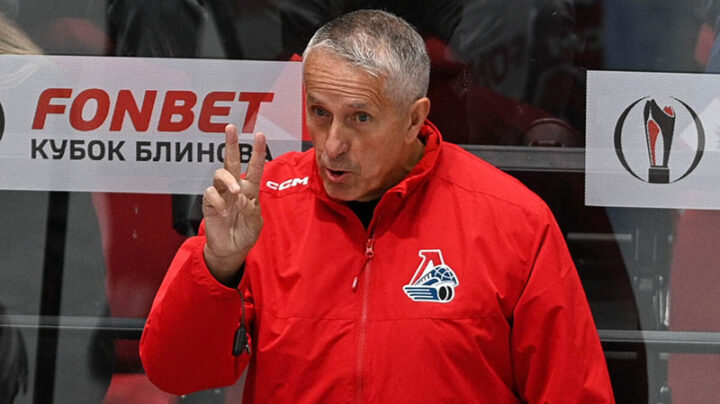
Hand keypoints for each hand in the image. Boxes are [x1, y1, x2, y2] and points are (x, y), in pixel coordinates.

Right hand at [202, 124, 265, 284]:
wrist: (230, 251)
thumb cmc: (245, 235)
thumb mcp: (255, 226)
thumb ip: (252, 212)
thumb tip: (243, 198)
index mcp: (250, 190)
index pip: (254, 167)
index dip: (257, 151)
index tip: (260, 134)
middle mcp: (235, 187)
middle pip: (231, 160)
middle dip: (231, 143)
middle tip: (231, 127)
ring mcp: (221, 194)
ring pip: (220, 174)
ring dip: (229, 180)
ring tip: (236, 193)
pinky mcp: (209, 203)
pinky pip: (210, 193)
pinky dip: (218, 201)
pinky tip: (224, 212)